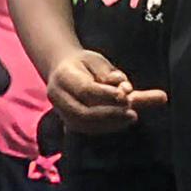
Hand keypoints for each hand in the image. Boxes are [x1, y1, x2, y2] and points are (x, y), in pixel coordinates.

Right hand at [45, 47, 164, 137]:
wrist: (62, 70)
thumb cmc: (85, 64)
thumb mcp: (97, 61)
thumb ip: (109, 74)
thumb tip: (125, 91)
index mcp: (63, 76)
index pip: (84, 89)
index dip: (105, 94)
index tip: (125, 96)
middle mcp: (58, 96)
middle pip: (82, 113)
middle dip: (109, 115)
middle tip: (132, 114)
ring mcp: (61, 111)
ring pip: (85, 125)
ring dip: (110, 124)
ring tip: (131, 117)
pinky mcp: (69, 122)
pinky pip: (87, 129)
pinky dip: (107, 127)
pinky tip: (124, 122)